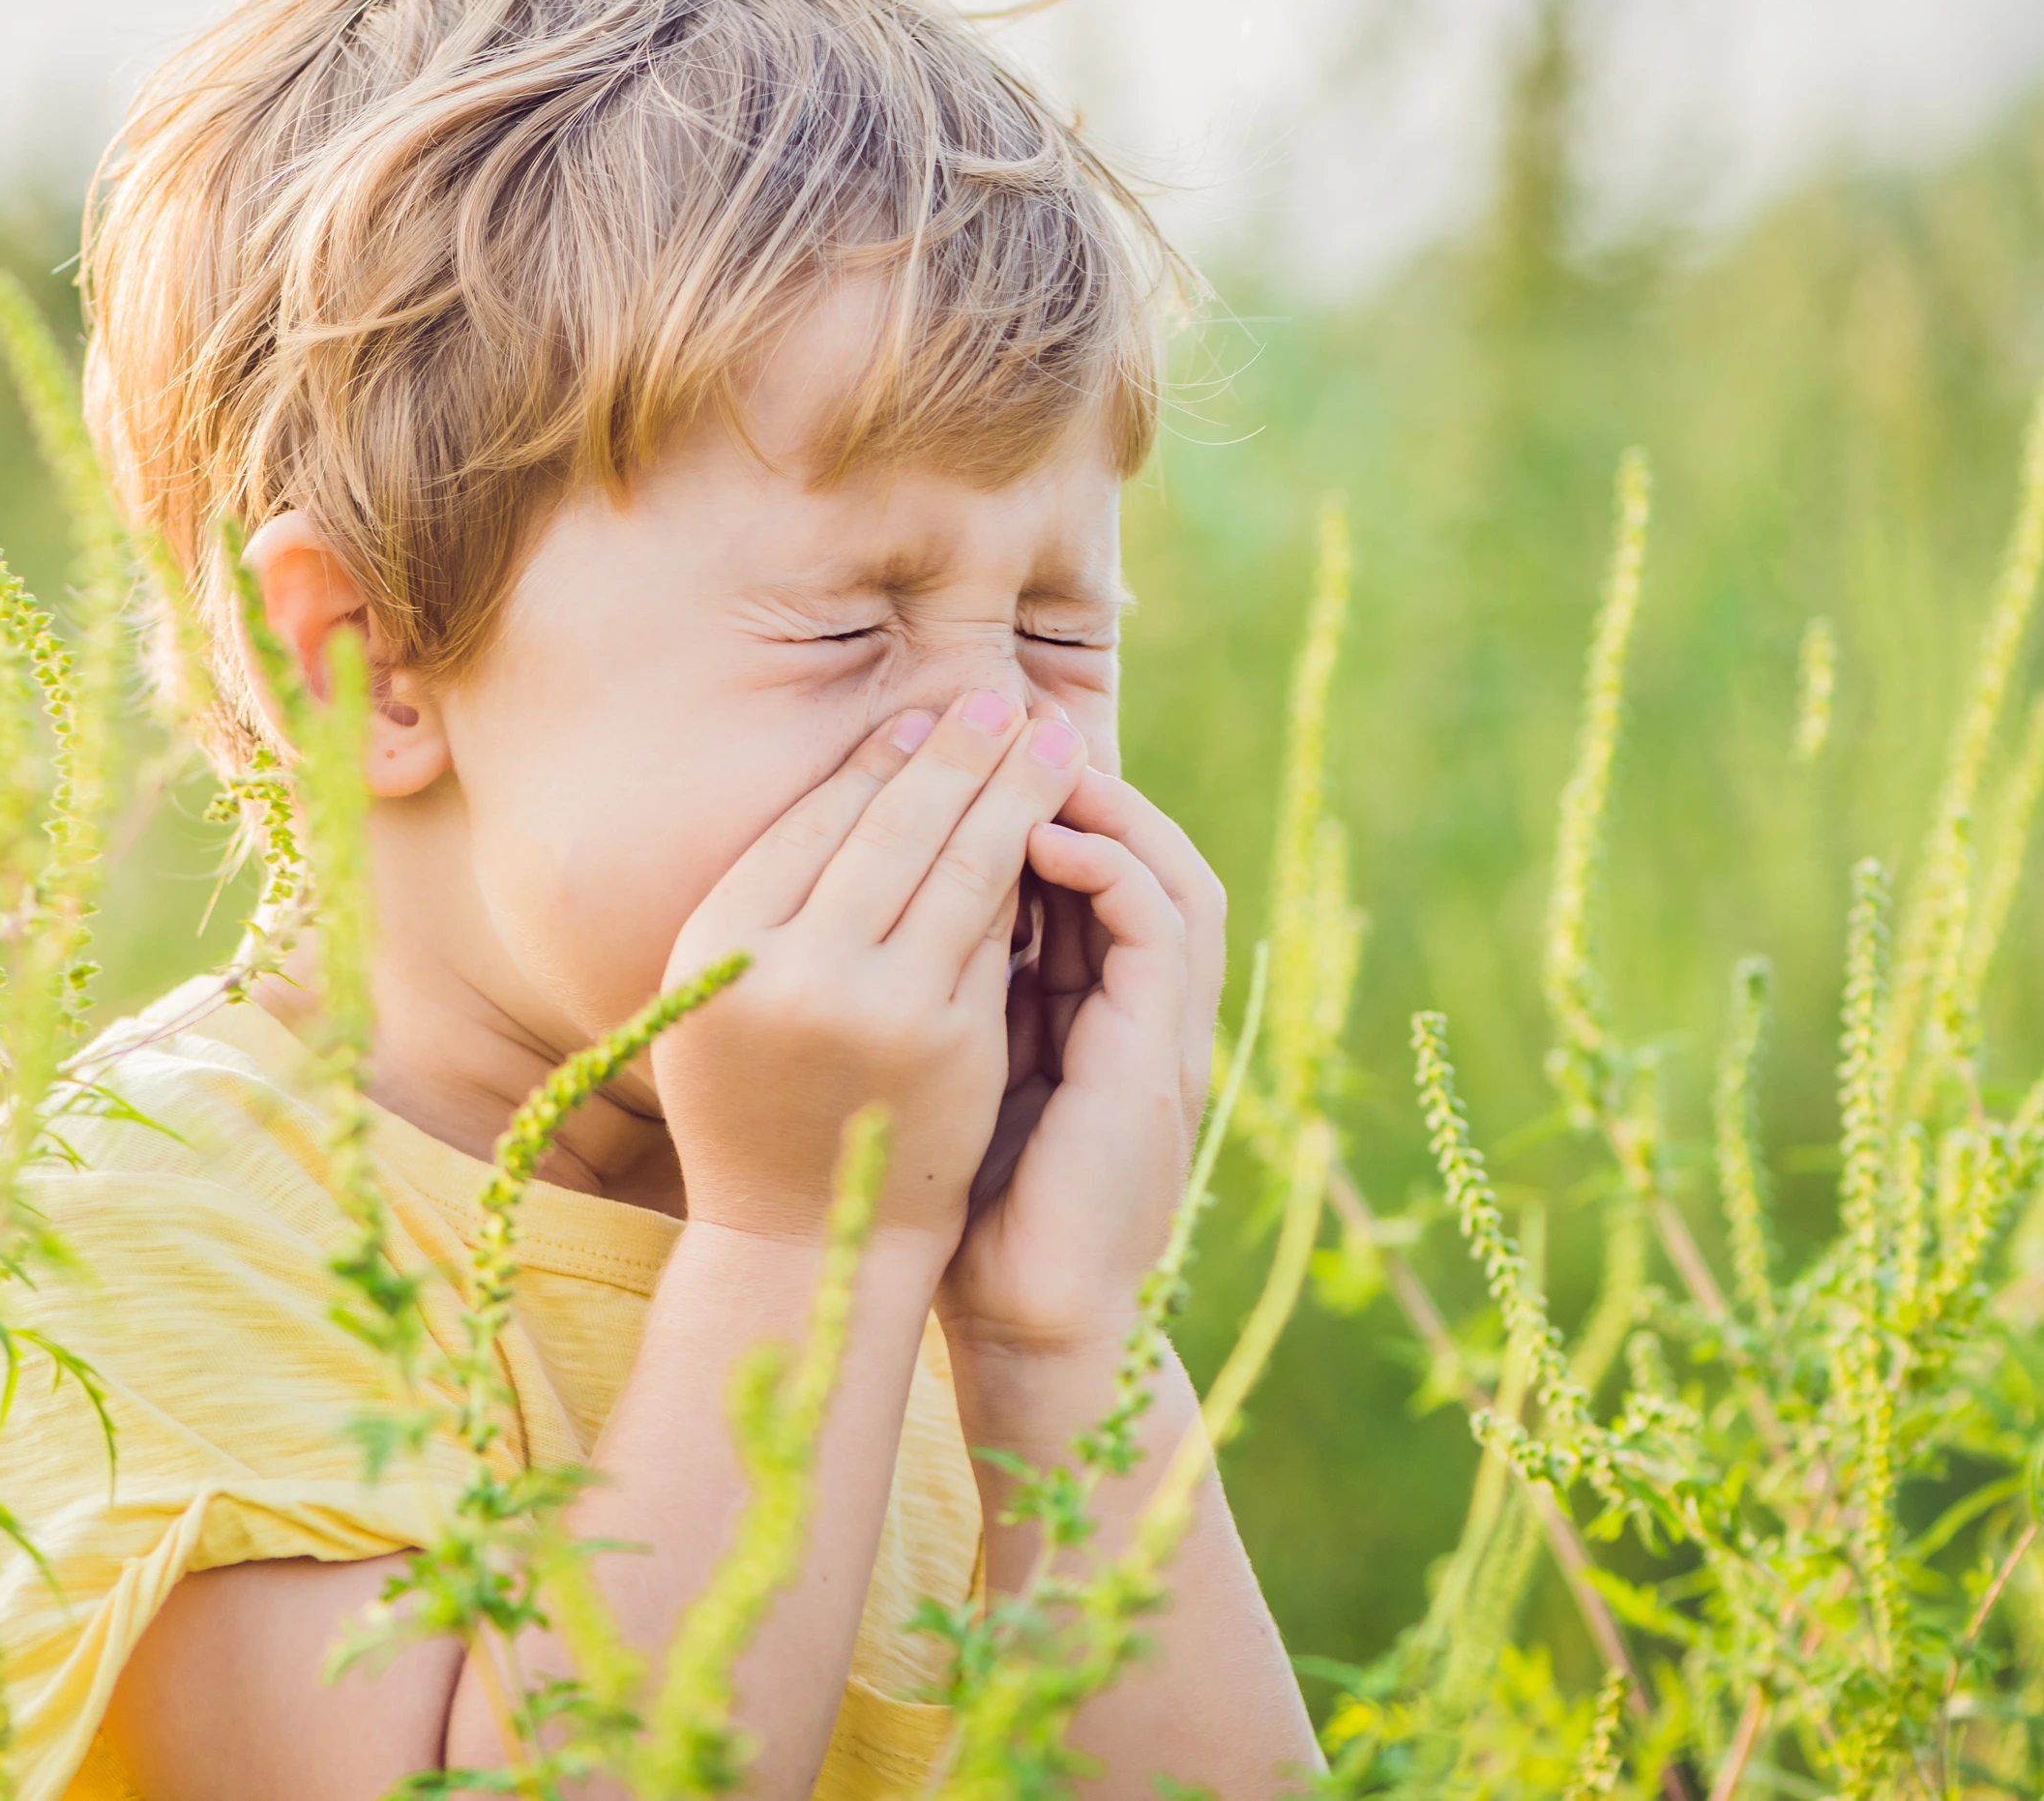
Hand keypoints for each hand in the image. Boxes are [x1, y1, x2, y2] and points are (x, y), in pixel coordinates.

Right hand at [653, 690, 1092, 1249]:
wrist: (799, 1241)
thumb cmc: (755, 1101)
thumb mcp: (723, 995)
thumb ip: (775, 903)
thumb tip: (874, 772)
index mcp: (718, 943)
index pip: (816, 822)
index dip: (879, 761)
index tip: (924, 716)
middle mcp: (792, 968)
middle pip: (894, 828)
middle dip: (959, 752)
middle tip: (1003, 698)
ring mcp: (878, 1007)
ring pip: (961, 868)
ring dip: (1013, 792)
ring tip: (1049, 740)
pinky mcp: (951, 1043)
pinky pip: (996, 934)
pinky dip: (1028, 875)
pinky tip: (1053, 829)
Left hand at [938, 771, 1225, 1356]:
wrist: (1027, 1323)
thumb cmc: (970, 1208)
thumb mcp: (955, 1072)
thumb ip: (949, 994)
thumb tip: (874, 906)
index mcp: (1099, 1013)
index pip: (1091, 874)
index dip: (1041, 805)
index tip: (964, 753)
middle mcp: (1144, 1013)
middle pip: (1143, 854)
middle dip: (1078, 781)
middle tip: (1005, 720)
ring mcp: (1165, 1034)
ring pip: (1170, 873)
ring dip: (1107, 806)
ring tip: (1028, 759)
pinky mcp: (1163, 1059)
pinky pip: (1162, 928)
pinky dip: (1110, 869)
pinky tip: (1040, 839)